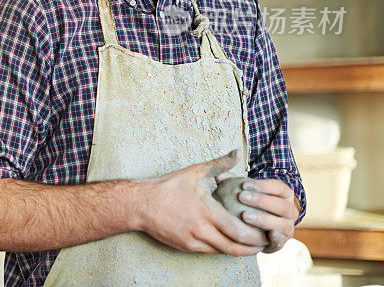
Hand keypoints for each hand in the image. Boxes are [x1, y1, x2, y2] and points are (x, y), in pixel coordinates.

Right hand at [137, 150, 268, 255]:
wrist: (140, 204)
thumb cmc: (167, 187)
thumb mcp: (193, 172)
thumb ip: (218, 164)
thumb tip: (236, 153)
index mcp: (206, 211)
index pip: (238, 231)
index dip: (256, 235)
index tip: (266, 230)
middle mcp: (201, 230)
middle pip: (235, 247)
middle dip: (253, 247)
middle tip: (264, 241)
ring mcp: (193, 241)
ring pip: (223, 252)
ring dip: (240, 251)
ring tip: (252, 244)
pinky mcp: (186, 247)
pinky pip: (211, 251)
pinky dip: (223, 248)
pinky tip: (230, 242)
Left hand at [225, 177, 297, 253]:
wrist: (261, 228)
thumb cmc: (251, 204)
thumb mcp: (246, 191)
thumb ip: (233, 182)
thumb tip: (218, 176)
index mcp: (285, 195)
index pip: (278, 187)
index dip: (263, 185)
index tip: (243, 185)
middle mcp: (291, 211)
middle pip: (281, 205)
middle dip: (262, 201)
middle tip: (241, 197)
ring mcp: (288, 227)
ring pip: (282, 223)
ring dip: (263, 219)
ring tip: (244, 216)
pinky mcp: (282, 241)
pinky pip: (279, 241)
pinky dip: (270, 237)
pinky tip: (255, 234)